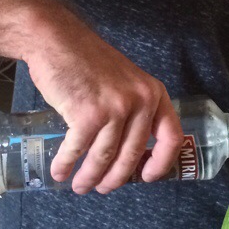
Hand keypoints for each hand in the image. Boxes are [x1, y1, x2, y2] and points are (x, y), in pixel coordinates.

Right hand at [24, 19, 183, 193]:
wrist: (57, 40)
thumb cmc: (88, 61)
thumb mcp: (125, 81)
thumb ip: (133, 109)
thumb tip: (130, 152)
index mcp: (154, 93)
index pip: (171, 137)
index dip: (161, 163)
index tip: (145, 178)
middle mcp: (140, 101)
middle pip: (133, 155)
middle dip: (115, 179)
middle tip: (102, 188)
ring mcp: (115, 107)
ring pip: (105, 157)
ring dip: (90, 177)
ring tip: (80, 186)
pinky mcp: (88, 113)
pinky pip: (78, 149)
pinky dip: (66, 164)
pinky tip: (60, 171)